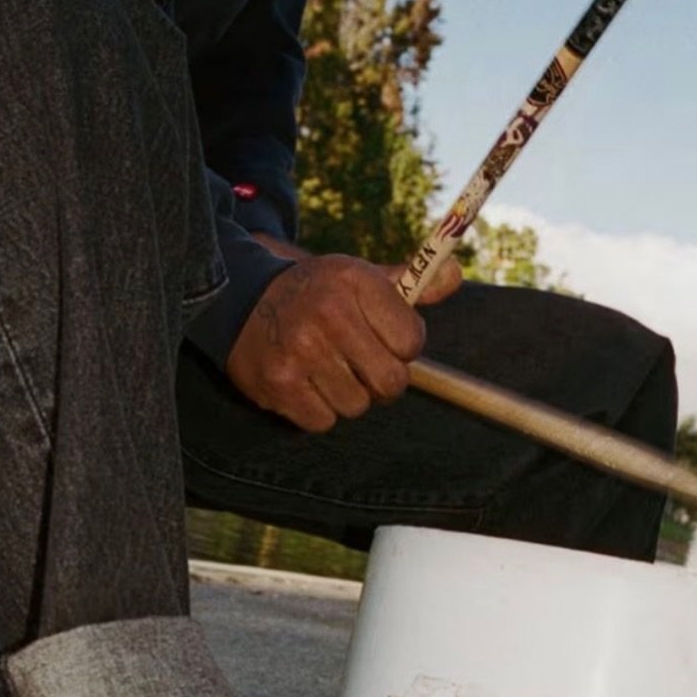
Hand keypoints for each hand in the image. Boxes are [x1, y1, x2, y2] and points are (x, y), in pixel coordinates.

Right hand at [228, 249, 463, 432]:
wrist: (242, 301)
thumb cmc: (316, 294)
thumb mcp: (359, 277)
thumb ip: (411, 282)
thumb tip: (454, 275)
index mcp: (355, 282)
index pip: (411, 342)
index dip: (403, 349)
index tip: (384, 342)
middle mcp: (329, 313)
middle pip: (390, 382)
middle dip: (382, 382)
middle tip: (362, 367)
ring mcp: (301, 351)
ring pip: (357, 406)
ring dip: (348, 397)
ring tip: (328, 372)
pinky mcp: (278, 384)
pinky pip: (323, 422)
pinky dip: (319, 411)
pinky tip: (306, 385)